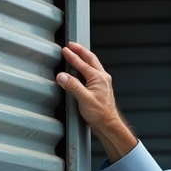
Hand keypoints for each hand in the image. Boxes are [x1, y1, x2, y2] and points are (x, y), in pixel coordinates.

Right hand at [55, 42, 137, 162]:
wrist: (109, 124)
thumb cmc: (100, 114)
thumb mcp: (84, 99)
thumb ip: (72, 86)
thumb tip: (61, 76)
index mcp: (99, 78)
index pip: (82, 63)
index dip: (72, 56)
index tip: (64, 50)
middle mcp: (102, 78)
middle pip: (90, 59)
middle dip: (80, 51)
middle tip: (71, 45)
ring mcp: (102, 82)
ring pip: (92, 65)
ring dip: (83, 57)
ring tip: (76, 53)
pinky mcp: (100, 88)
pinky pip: (92, 72)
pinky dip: (86, 67)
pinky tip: (81, 69)